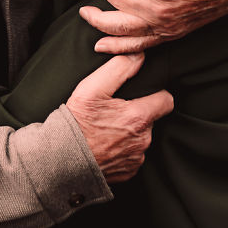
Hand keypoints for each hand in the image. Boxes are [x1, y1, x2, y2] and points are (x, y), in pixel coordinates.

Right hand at [66, 53, 172, 182]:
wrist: (61, 160)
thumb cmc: (76, 122)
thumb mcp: (92, 88)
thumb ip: (119, 68)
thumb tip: (139, 55)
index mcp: (138, 117)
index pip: (166, 100)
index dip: (155, 93)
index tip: (140, 94)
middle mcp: (143, 140)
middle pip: (152, 119)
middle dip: (139, 113)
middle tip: (115, 110)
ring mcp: (136, 158)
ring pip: (142, 137)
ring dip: (130, 132)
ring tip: (108, 128)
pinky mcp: (129, 172)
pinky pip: (133, 155)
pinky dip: (123, 149)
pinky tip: (106, 143)